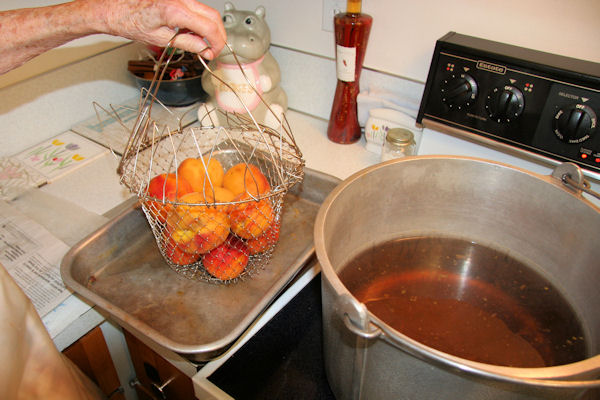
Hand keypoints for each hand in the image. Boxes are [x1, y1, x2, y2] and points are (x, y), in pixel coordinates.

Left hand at [82, 0, 226, 58]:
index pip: (210, 27)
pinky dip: (200, 22)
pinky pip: (197, 9)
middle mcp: (180, 0)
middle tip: (212, 50)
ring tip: (199, 43)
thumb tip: (205, 49)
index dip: (217, 43)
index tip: (213, 53)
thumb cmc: (130, 22)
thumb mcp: (161, 39)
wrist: (114, 9)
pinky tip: (190, 32)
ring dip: (209, 29)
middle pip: (214, 17)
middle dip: (218, 35)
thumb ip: (187, 44)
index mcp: (176, 11)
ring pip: (207, 12)